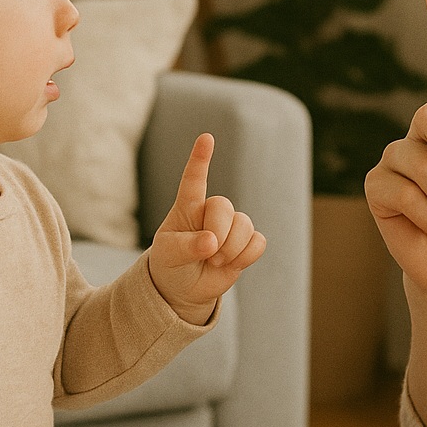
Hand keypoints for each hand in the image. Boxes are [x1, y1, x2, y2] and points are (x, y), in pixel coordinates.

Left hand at [149, 134, 266, 324]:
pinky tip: (230, 264)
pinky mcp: (247, 241)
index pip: (194, 179)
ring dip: (230, 250)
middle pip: (224, 207)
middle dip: (217, 233)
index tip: (206, 138)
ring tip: (214, 261)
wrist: (184, 288)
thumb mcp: (168, 255)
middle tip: (207, 254)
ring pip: (244, 226)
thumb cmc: (170, 263)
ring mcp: (231, 225)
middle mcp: (211, 211)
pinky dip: (245, 258)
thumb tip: (212, 242)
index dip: (200, 159)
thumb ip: (186, 246)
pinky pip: (258, 242)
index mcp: (187, 207)